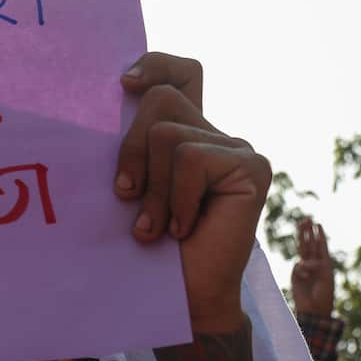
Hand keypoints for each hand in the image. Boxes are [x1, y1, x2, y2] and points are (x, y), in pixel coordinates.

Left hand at [115, 52, 270, 334]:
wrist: (182, 296)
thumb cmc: (147, 244)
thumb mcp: (129, 183)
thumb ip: (130, 143)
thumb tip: (109, 97)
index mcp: (185, 130)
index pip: (180, 71)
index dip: (155, 64)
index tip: (123, 84)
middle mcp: (213, 132)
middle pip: (160, 99)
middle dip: (131, 149)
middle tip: (125, 196)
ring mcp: (236, 147)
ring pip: (168, 134)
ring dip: (152, 189)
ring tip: (156, 226)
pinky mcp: (252, 165)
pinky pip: (191, 159)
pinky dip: (176, 199)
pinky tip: (183, 229)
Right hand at [290, 217, 333, 315]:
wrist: (315, 310)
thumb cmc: (324, 294)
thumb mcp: (325, 276)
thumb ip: (316, 265)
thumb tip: (303, 261)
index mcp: (324, 264)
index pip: (320, 246)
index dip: (319, 235)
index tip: (318, 224)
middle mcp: (313, 264)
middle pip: (309, 244)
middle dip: (308, 232)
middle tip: (307, 219)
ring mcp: (303, 269)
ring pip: (301, 249)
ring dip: (302, 237)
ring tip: (300, 225)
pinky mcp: (295, 275)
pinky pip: (298, 266)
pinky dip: (303, 270)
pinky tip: (307, 278)